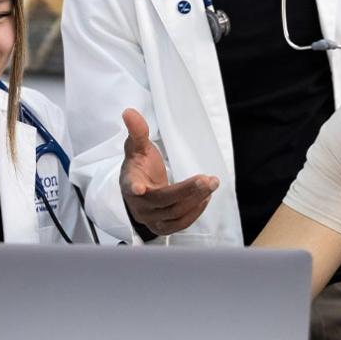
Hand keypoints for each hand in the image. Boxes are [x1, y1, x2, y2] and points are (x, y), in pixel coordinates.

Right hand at [119, 108, 218, 236]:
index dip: (134, 187)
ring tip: (211, 184)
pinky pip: (180, 224)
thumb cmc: (139, 167)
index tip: (139, 187)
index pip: (131, 186)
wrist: (139, 191)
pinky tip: (205, 197)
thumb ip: (137, 132)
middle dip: (187, 190)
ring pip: (174, 214)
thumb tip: (129, 112)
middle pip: (163, 200)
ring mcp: (151, 219)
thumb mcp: (137, 148)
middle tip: (208, 179)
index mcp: (130, 183)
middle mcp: (139, 205)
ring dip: (195, 200)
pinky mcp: (162, 227)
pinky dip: (195, 211)